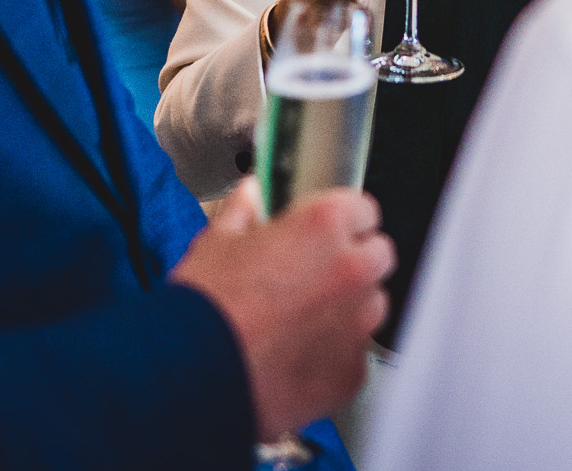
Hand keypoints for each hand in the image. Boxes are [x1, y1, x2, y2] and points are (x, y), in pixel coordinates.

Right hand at [171, 182, 391, 438]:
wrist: (194, 376)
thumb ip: (243, 212)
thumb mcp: (216, 243)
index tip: (325, 232)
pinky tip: (298, 357)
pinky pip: (356, 356)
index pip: (363, 209)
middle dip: (352, 262)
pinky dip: (336, 355)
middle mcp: (351, 271)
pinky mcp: (352, 373)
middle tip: (311, 276)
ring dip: (348, 309)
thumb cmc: (204, 309)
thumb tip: (250, 195)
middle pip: (377, 256)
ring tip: (301, 321)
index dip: (341, 220)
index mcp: (323, 226)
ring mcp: (357, 325)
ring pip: (372, 307)